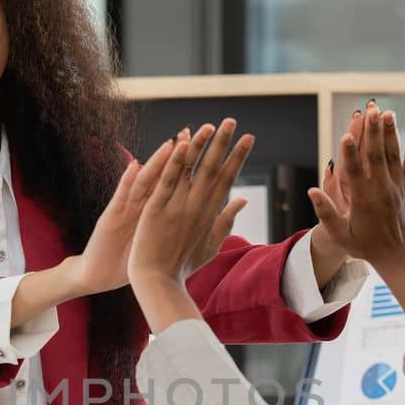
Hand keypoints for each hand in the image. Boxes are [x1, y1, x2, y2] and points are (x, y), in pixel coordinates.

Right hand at [64, 135, 180, 295]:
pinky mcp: (111, 216)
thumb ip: (172, 225)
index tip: (212, 147)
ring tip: (170, 144)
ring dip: (156, 162)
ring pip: (144, 180)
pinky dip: (128, 181)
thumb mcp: (154, 241)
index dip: (194, 166)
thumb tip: (196, 215)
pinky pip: (121, 196)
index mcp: (156, 210)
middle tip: (194, 132)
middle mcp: (142, 204)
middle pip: (164, 174)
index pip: (178, 183)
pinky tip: (135, 166)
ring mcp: (126, 208)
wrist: (99, 274)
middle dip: (179, 154)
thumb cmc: (128, 260)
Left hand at [128, 119, 254, 288]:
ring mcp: (177, 207)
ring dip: (202, 145)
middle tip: (233, 121)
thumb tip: (241, 200)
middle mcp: (197, 207)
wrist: (158, 282)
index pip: (227, 179)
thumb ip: (226, 221)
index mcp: (210, 214)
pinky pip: (168, 181)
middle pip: (213, 169)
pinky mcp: (157, 209)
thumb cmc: (182, 267)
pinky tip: (182, 143)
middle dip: (224, 143)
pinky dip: (175, 163)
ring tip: (211, 124)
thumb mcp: (211, 245)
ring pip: (192, 171)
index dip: (237, 157)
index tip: (248, 138)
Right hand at [307, 100, 404, 268]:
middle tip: (370, 110)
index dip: (349, 152)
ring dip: (390, 132)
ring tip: (387, 112)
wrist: (398, 255)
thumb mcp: (340, 235)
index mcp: (362, 199)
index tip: (346, 134)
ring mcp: (399, 186)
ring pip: (394, 154)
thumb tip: (312, 191)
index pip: (354, 171)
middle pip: (375, 155)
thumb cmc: (365, 245)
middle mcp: (382, 189)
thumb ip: (325, 213)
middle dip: (372, 131)